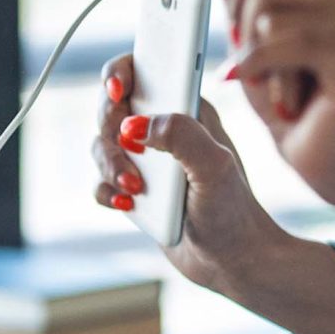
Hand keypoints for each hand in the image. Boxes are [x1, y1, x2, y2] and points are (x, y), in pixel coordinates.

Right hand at [94, 52, 288, 299]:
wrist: (233, 262)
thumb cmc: (233, 212)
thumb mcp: (215, 168)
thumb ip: (181, 136)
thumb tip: (136, 125)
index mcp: (187, 109)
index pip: (144, 70)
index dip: (121, 71)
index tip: (117, 90)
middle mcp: (163, 129)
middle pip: (111, 105)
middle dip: (110, 125)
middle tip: (128, 147)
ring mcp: (145, 160)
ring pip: (101, 145)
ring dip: (111, 165)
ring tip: (137, 189)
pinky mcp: (132, 190)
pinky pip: (101, 182)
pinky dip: (107, 192)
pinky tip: (129, 204)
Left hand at [215, 0, 334, 207]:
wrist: (329, 156)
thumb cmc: (291, 94)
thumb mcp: (254, 33)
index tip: (248, 38)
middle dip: (242, 25)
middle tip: (257, 64)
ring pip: (270, 11)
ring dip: (256, 57)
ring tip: (277, 86)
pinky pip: (286, 42)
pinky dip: (263, 69)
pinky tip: (275, 97)